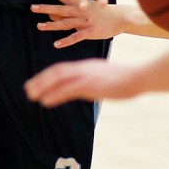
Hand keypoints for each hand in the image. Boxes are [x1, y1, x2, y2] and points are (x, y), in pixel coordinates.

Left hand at [25, 58, 142, 106]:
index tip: (39, 83)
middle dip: (41, 80)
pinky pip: (67, 89)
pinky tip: (45, 101)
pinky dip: (54, 94)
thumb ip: (99, 81)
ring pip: (59, 78)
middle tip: (28, 89)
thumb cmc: (130, 78)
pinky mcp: (90, 84)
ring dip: (43, 86)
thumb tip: (94, 89)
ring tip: (31, 95)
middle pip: (57, 71)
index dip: (50, 76)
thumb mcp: (110, 78)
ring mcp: (87, 75)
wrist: (140, 76)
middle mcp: (85, 68)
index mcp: (88, 66)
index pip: (64, 69)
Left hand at [32, 0, 129, 47]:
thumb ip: (70, 12)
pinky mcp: (90, 32)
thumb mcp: (87, 8)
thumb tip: (52, 15)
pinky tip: (56, 44)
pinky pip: (76, 37)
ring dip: (51, 25)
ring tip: (39, 26)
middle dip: (46, 8)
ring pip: (65, 23)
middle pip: (60, 9)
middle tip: (32, 7)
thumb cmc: (103, 13)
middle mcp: (81, 11)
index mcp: (81, 3)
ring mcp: (85, 21)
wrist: (122, 17)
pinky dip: (66, 41)